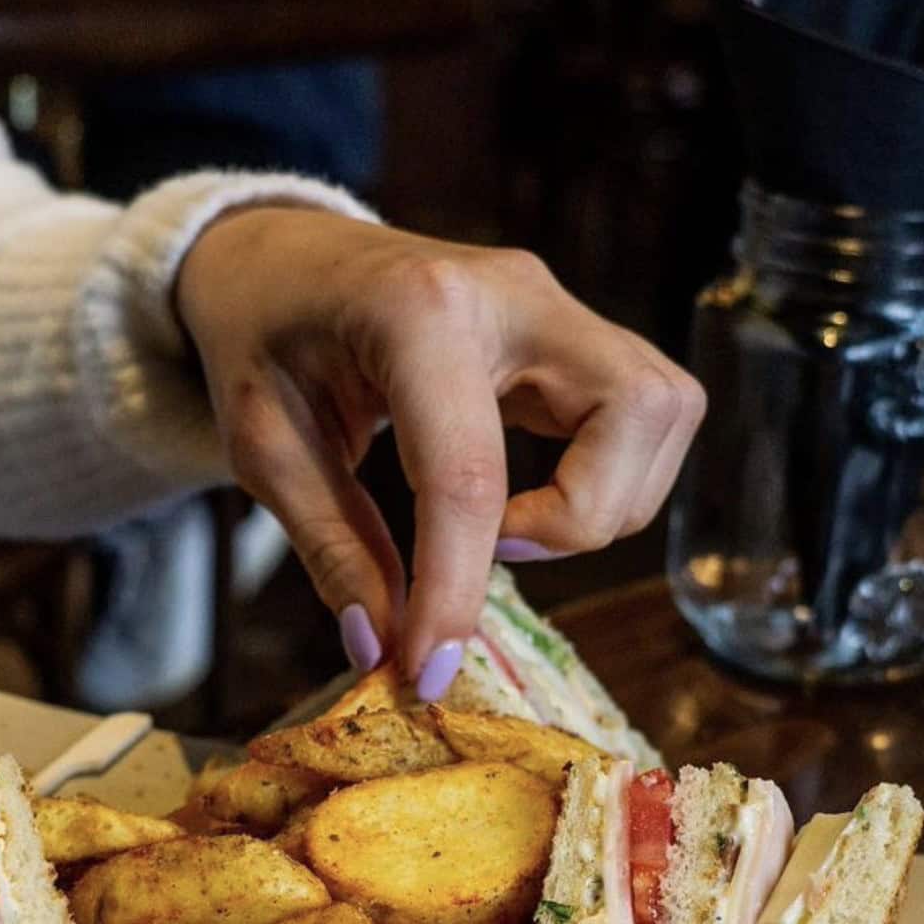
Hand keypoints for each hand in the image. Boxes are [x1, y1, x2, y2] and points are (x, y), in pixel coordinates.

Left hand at [175, 209, 704, 697]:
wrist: (277, 252)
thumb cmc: (260, 334)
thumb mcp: (263, 444)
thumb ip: (331, 546)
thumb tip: (384, 647)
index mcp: (416, 308)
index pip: (469, 473)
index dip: (455, 590)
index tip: (428, 670)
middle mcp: (512, 291)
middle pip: (637, 411)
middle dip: (584, 518)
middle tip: (494, 551)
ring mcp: (553, 302)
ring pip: (663, 409)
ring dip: (606, 499)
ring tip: (503, 527)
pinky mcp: (570, 328)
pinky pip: (641, 411)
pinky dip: (605, 476)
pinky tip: (523, 496)